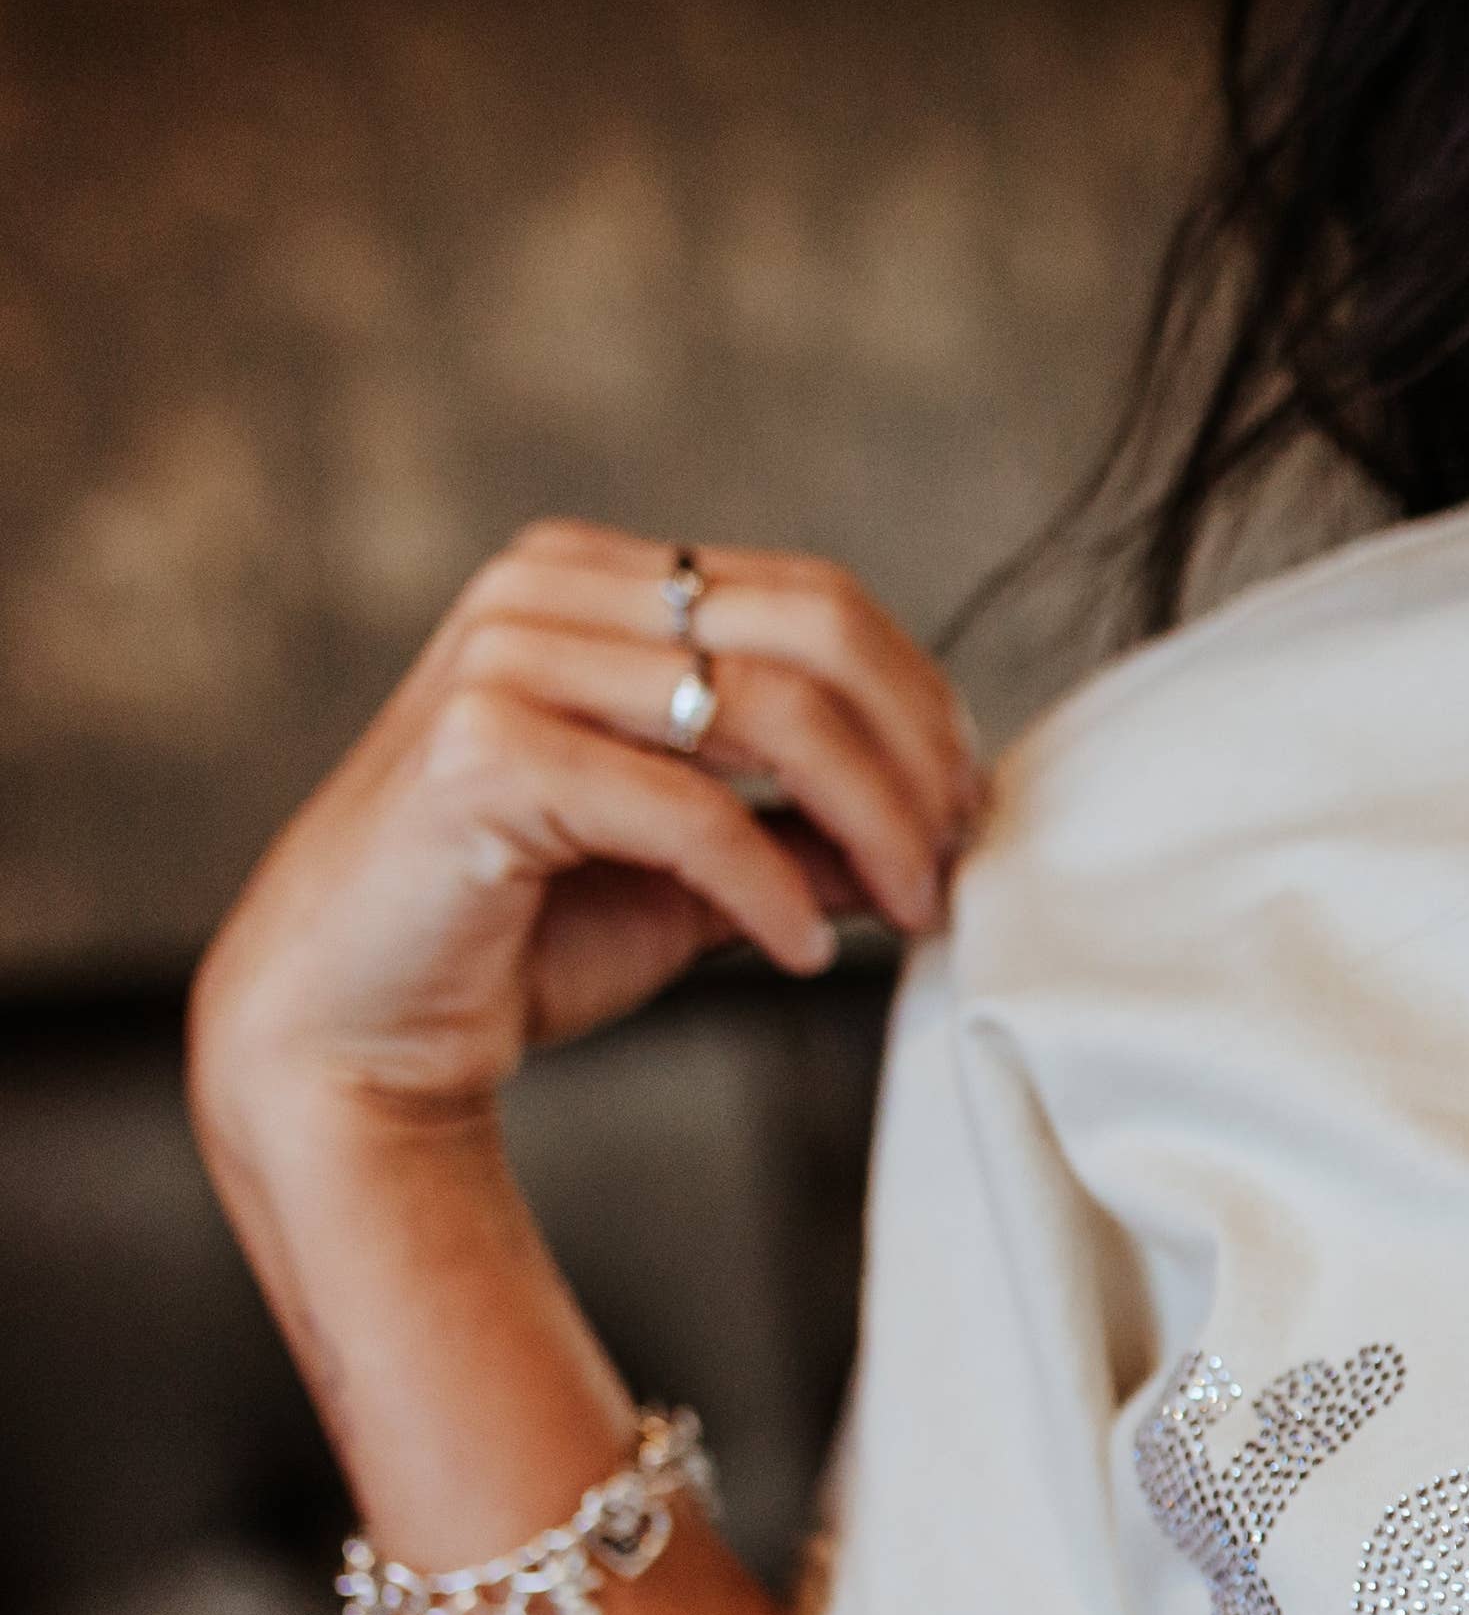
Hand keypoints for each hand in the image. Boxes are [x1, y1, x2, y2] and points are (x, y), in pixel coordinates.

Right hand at [192, 521, 977, 1133]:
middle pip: (814, 635)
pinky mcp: (481, 754)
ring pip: (771, 710)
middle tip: (952, 862)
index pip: (816, 602)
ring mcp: (503, 661)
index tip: (966, 811)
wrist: (356, 1032)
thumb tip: (941, 825)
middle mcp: (542, 593)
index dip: (921, 705)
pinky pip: (692, 809)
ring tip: (908, 909)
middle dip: (916, 756)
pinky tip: (804, 952)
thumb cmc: (520, 940)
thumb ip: (802, 826)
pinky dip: (773, 888)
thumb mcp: (697, 870)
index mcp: (593, 582)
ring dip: (872, 823)